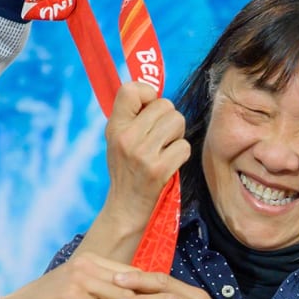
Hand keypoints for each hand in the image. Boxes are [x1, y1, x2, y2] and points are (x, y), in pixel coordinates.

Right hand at [98, 81, 187, 232]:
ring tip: (164, 149)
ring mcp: (142, 154)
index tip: (148, 109)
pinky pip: (184, 146)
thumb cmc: (127, 170)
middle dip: (168, 119)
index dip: (148, 95)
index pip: (131, 89)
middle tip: (159, 137)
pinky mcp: (159, 170)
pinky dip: (181, 155)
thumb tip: (155, 91)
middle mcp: (126, 137)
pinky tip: (169, 164)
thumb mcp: (118, 139)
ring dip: (177, 136)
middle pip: (165, 105)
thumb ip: (132, 116)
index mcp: (114, 127)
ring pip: (177, 122)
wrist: (125, 208)